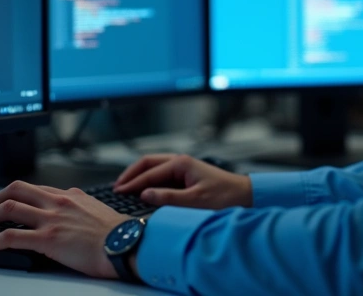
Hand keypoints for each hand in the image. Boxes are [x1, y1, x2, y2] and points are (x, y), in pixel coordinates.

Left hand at [0, 181, 128, 278]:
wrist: (128, 244)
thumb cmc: (117, 234)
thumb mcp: (97, 209)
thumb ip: (79, 205)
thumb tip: (72, 205)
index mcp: (68, 195)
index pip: (32, 188)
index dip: (12, 195)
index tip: (2, 203)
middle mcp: (57, 202)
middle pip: (14, 190)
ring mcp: (51, 219)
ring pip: (8, 208)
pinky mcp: (48, 239)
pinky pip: (10, 237)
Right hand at [113, 154, 252, 209]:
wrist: (245, 196)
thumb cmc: (224, 197)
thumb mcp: (195, 201)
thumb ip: (168, 197)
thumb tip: (145, 194)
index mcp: (181, 163)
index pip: (149, 172)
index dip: (132, 183)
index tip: (118, 192)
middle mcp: (180, 161)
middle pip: (147, 163)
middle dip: (131, 174)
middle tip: (117, 187)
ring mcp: (183, 167)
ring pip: (153, 166)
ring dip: (139, 175)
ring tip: (125, 187)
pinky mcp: (185, 175)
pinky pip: (161, 174)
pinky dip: (149, 179)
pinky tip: (143, 189)